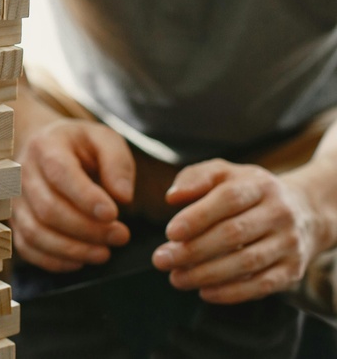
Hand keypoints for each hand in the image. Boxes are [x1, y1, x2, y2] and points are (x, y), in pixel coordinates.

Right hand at [12, 118, 133, 271]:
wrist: (44, 148)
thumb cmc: (79, 147)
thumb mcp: (104, 141)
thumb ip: (118, 163)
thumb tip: (123, 197)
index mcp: (45, 146)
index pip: (59, 173)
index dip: (85, 197)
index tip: (113, 213)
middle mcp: (22, 173)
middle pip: (48, 208)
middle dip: (87, 229)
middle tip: (121, 236)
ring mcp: (15, 199)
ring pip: (35, 232)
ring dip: (73, 249)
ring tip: (104, 253)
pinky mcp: (15, 222)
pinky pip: (27, 247)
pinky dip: (53, 261)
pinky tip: (80, 261)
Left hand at [153, 159, 322, 302]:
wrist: (303, 211)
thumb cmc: (247, 191)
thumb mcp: (224, 174)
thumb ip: (195, 178)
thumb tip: (172, 198)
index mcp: (259, 185)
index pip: (228, 199)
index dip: (198, 217)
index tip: (169, 233)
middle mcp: (279, 213)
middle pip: (234, 234)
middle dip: (193, 250)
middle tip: (161, 260)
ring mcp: (289, 243)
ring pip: (247, 262)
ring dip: (207, 274)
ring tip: (176, 278)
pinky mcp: (293, 269)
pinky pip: (263, 285)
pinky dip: (232, 292)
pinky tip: (204, 292)